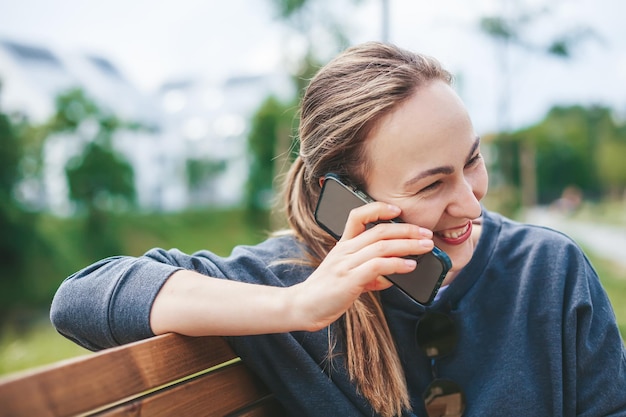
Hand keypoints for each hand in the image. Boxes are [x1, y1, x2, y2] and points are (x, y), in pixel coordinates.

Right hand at [290, 202, 433, 330]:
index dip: (379, 208)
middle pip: (379, 230)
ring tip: (425, 247)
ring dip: (409, 245)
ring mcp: (346, 264)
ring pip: (382, 245)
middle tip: (426, 233)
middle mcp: (344, 250)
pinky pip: (378, 266)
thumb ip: (370, 273)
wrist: (303, 307)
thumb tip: (393, 275)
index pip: (358, 215)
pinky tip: (410, 266)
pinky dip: (397, 264)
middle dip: (408, 230)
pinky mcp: (349, 280)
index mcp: (343, 245)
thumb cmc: (326, 292)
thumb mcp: (348, 276)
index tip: (398, 210)